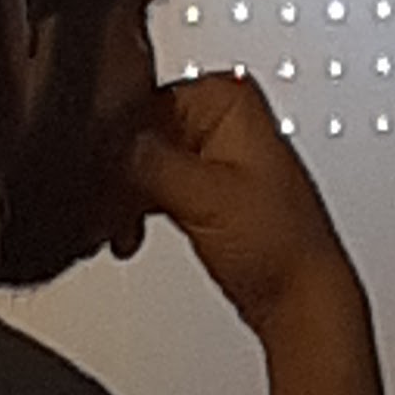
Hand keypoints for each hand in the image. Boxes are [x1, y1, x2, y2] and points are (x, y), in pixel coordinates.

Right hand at [129, 75, 394, 394]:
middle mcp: (221, 116)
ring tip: (114, 229)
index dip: (114, 144)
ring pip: (138, 162)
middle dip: (115, 176)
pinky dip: (133, 208)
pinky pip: (149, 184)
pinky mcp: (203, 184)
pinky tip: (126, 235)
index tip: (96, 177)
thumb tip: (104, 141)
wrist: (299, 297)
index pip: (142, 102)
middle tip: (101, 211)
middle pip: (137, 133)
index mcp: (229, 97)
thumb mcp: (202, 195)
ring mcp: (211, 151)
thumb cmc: (280, 245)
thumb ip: (146, 161)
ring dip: (119, 197)